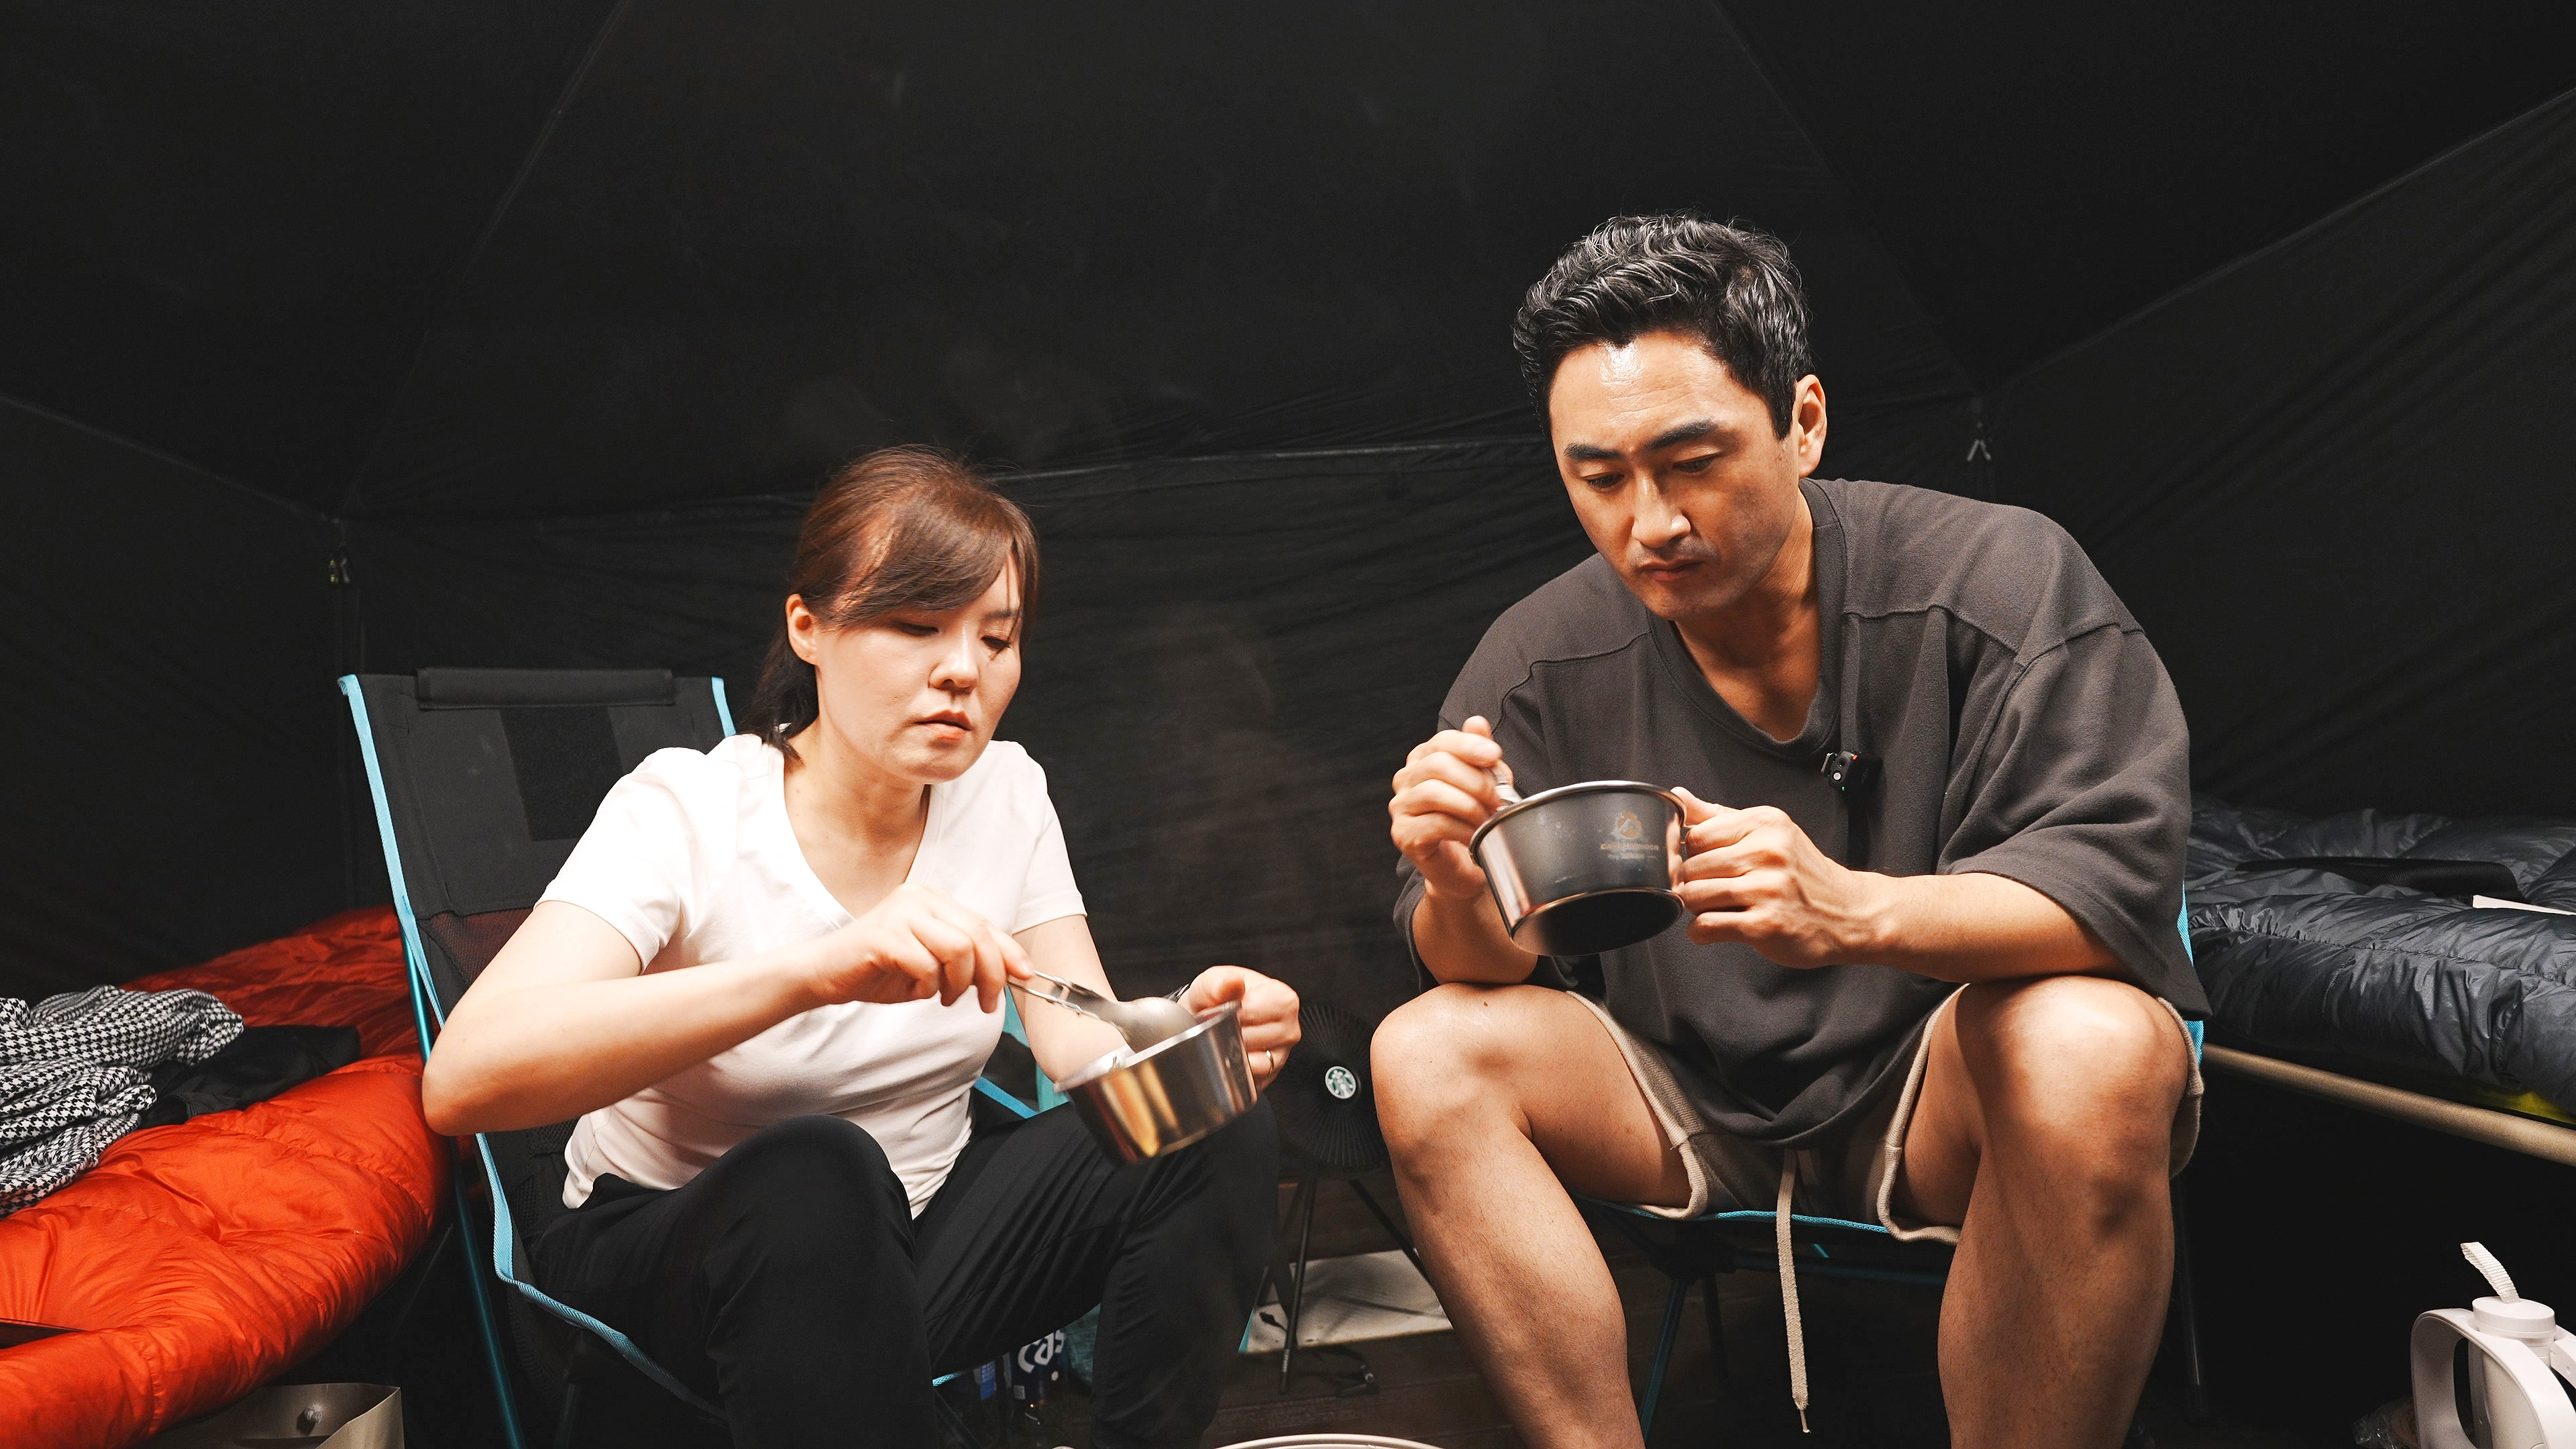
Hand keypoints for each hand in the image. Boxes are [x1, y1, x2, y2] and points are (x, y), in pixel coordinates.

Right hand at [803, 883, 1031, 1011]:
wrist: (825, 973)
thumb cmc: (879, 969)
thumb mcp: (932, 963)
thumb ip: (965, 960)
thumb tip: (1010, 972)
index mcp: (934, 900)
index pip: (984, 924)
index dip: (1010, 952)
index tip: (1027, 976)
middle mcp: (920, 897)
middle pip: (977, 935)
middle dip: (991, 975)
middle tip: (987, 1004)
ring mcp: (901, 913)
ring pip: (958, 949)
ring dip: (957, 983)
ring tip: (942, 996)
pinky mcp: (883, 935)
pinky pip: (926, 965)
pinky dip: (927, 987)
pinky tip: (914, 991)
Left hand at [1181, 966, 1300, 1088]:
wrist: (1209, 1017)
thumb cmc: (1218, 997)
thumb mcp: (1213, 981)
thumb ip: (1220, 983)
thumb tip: (1231, 983)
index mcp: (1282, 998)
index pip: (1258, 1012)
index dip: (1235, 1014)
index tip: (1223, 1011)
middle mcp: (1289, 1027)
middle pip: (1254, 1038)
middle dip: (1230, 1034)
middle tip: (1218, 1025)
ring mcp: (1282, 1053)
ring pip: (1255, 1062)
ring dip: (1233, 1052)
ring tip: (1224, 1038)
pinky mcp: (1271, 1074)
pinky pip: (1253, 1078)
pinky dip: (1237, 1068)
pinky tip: (1230, 1054)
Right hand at [1390, 715, 1515, 901]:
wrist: (1467, 867)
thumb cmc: (1474, 820)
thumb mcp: (1486, 783)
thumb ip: (1481, 754)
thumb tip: (1477, 722)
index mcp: (1423, 760)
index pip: (1441, 741)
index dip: (1469, 745)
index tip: (1494, 755)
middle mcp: (1406, 779)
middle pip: (1437, 765)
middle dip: (1476, 781)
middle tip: (1498, 800)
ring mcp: (1400, 807)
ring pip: (1434, 793)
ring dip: (1470, 806)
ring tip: (1487, 819)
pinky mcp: (1403, 834)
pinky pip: (1434, 824)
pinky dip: (1461, 829)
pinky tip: (1474, 836)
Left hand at [1673, 788, 1888, 967]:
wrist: (1849, 913)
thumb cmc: (1803, 874)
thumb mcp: (1768, 833)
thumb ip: (1719, 817)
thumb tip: (1678, 796)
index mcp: (1765, 824)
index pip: (1696, 834)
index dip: (1688, 854)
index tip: (1698, 865)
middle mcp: (1768, 853)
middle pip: (1692, 867)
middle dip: (1690, 883)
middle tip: (1706, 891)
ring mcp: (1768, 889)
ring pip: (1695, 896)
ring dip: (1694, 908)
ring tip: (1711, 908)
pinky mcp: (1765, 925)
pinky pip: (1707, 926)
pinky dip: (1698, 932)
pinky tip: (1711, 929)